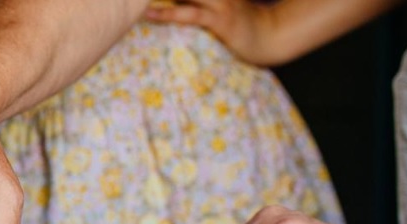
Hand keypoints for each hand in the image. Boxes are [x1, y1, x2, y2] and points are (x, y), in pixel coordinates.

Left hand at [144, 0, 276, 65]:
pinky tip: (149, 13)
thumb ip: (195, 0)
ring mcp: (219, 2)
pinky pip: (191, 13)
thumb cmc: (241, 23)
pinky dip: (168, 12)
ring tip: (137, 0)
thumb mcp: (219, 4)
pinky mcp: (220, 20)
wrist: (269, 36)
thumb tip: (173, 2)